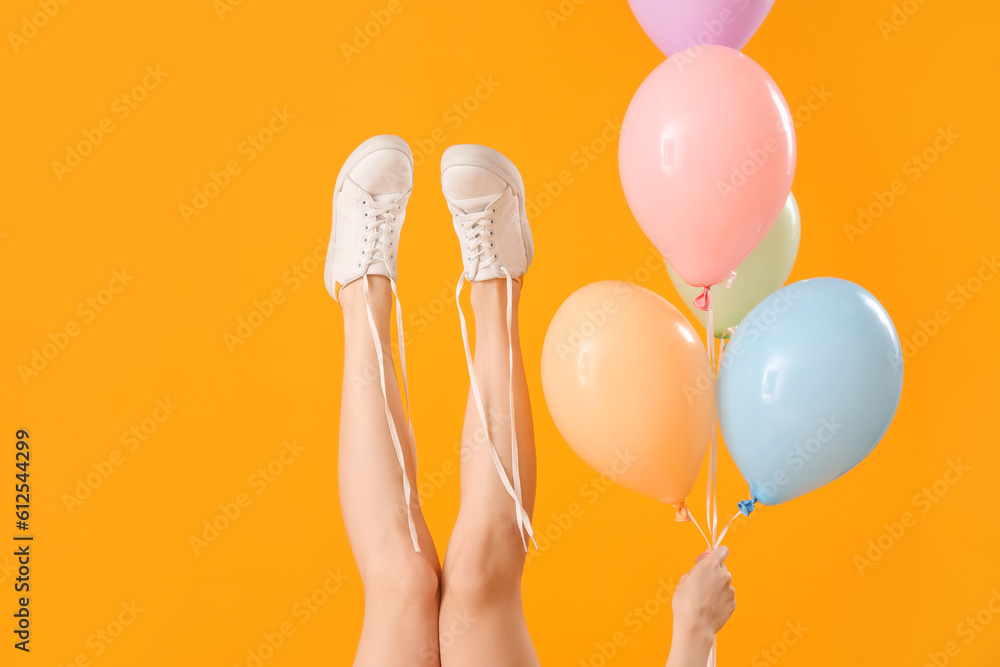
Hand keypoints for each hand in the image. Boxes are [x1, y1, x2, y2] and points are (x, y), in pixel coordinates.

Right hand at [665, 547, 735, 666]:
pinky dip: (720, 599)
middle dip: (714, 572)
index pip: (722, 550)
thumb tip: (706, 559)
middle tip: (700, 584)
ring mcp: (730, 590)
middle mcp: (724, 575)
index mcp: (711, 566)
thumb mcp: (685, 578)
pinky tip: (709, 607)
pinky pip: (726, 596)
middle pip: (722, 567)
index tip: (707, 560)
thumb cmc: (685, 602)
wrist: (695, 627)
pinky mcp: (733, 603)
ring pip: (724, 583)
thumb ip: (698, 566)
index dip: (714, 554)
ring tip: (703, 599)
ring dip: (716, 587)